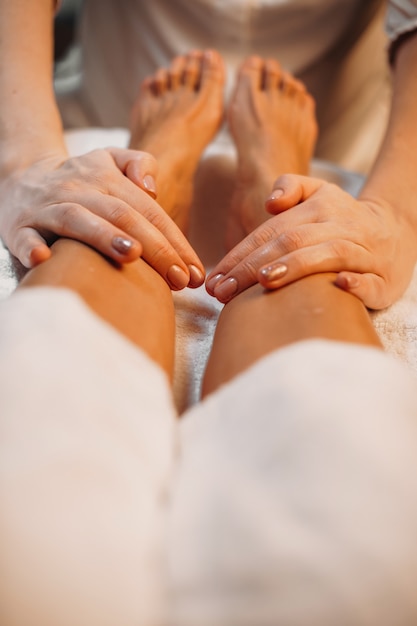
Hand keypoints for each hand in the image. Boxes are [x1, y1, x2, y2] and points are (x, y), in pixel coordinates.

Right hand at [0, 148, 203, 289]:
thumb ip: (138, 162)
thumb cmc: (79, 179)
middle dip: (155, 248)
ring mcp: (48, 208)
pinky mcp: (18, 225)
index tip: (195, 272)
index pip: (149, 211)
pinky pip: (24, 236)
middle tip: (179, 279)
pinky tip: (43, 260)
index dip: (175, 241)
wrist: (21, 177)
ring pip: (78, 219)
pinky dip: (31, 247)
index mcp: (106, 179)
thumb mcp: (109, 159)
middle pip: (123, 216)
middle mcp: (79, 190)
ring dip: (104, 237)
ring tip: (131, 255)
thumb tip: (152, 189)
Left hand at [206, 174, 416, 308]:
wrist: (397, 232)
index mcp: (319, 209)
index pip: (271, 232)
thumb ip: (292, 186)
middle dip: (253, 267)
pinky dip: (356, 284)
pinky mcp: (383, 279)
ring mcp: (363, 253)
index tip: (215, 278)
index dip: (241, 253)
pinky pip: (370, 280)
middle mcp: (340, 227)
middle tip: (224, 291)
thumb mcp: (321, 192)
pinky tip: (338, 285)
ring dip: (296, 267)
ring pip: (328, 256)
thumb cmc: (344, 218)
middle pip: (292, 243)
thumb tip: (270, 203)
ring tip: (265, 280)